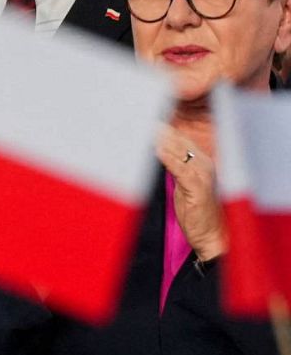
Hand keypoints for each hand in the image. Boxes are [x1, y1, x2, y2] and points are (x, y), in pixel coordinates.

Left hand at [157, 126, 227, 260]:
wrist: (213, 235)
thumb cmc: (197, 211)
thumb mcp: (184, 184)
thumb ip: (175, 167)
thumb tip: (158, 150)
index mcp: (202, 162)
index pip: (181, 139)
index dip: (163, 129)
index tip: (145, 118)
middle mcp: (205, 165)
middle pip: (180, 142)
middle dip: (161, 131)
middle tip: (141, 118)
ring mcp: (203, 175)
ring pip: (181, 152)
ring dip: (163, 140)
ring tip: (146, 129)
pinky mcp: (199, 188)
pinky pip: (182, 170)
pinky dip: (170, 159)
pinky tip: (158, 150)